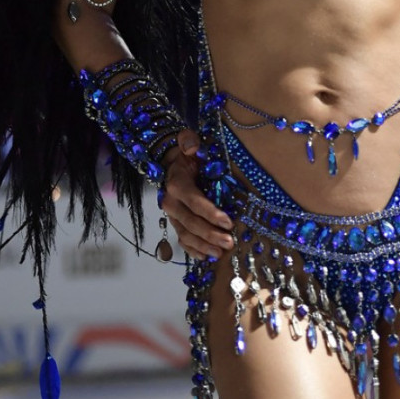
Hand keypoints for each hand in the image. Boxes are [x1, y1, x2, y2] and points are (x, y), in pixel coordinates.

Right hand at [159, 129, 233, 259]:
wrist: (172, 163)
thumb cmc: (187, 153)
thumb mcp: (188, 141)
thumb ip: (188, 141)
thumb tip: (192, 146)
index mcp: (176, 184)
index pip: (194, 202)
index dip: (211, 213)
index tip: (228, 222)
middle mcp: (170, 202)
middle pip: (191, 223)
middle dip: (211, 234)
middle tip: (229, 242)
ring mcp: (172, 215)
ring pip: (186, 235)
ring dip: (204, 246)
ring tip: (221, 252)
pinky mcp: (175, 223)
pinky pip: (182, 241)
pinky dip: (193, 251)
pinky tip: (206, 257)